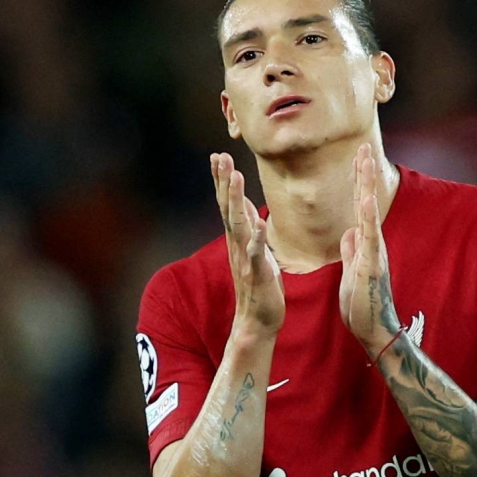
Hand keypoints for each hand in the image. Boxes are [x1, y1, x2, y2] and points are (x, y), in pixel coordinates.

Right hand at [211, 153, 284, 337]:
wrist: (257, 320)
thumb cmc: (259, 285)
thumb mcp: (254, 249)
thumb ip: (247, 226)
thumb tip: (242, 202)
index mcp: (237, 239)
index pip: (226, 204)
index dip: (222, 181)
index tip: (218, 156)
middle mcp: (237, 245)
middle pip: (227, 208)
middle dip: (224, 182)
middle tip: (220, 157)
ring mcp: (245, 259)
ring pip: (238, 225)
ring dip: (235, 200)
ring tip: (235, 177)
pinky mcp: (257, 273)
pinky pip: (257, 253)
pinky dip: (257, 237)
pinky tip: (259, 222)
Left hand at [339, 145, 400, 352]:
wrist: (373, 328)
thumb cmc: (362, 303)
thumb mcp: (351, 270)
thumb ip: (351, 250)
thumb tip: (348, 232)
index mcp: (364, 242)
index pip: (360, 206)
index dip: (358, 182)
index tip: (356, 158)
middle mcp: (372, 241)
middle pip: (367, 201)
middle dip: (364, 174)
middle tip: (363, 146)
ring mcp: (374, 251)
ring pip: (370, 212)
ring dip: (368, 186)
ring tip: (366, 161)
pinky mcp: (372, 264)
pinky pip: (370, 237)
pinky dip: (369, 217)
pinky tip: (368, 199)